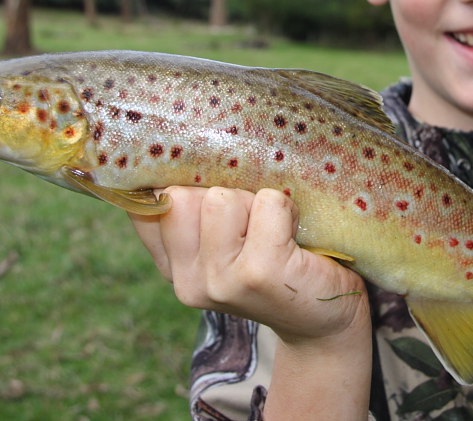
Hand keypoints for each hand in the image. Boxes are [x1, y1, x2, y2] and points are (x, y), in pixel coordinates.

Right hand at [128, 186, 369, 344]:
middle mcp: (188, 282)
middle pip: (182, 195)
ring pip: (221, 198)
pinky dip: (287, 209)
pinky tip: (296, 238)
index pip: (144, 207)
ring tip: (276, 231)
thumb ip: (194, 214)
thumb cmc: (280, 264)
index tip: (216, 197)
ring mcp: (220, 281)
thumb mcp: (226, 244)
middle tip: (256, 226)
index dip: (180, 185)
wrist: (329, 317)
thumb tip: (174, 155)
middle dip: (225, 196)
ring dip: (256, 202)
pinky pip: (267, 203)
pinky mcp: (258, 272)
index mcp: (174, 270)